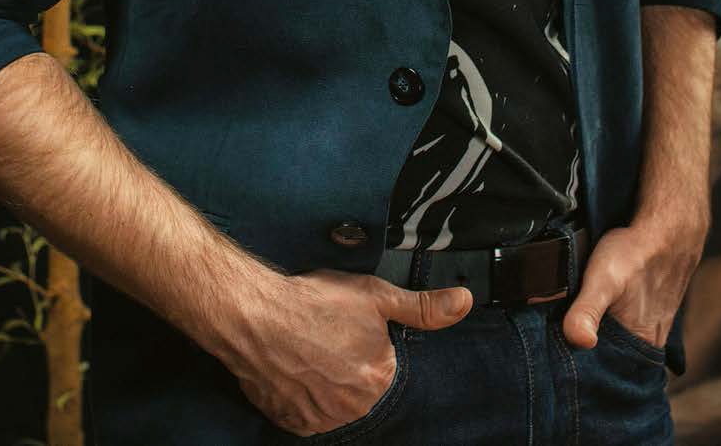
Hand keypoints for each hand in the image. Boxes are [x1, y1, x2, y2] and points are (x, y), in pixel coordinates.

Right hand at [223, 267, 471, 436]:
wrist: (257, 317)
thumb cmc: (313, 303)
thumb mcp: (376, 295)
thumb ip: (422, 307)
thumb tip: (463, 303)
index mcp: (380, 377)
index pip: (381, 361)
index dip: (363, 337)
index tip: (344, 324)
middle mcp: (355, 407)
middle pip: (358, 383)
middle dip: (345, 360)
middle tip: (324, 334)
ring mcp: (323, 419)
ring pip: (333, 398)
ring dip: (324, 379)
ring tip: (306, 348)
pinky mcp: (294, 424)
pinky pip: (307, 411)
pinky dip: (302, 394)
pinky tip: (293, 367)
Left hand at [560, 216, 705, 352]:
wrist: (667, 229)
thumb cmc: (635, 254)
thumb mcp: (603, 280)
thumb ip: (587, 310)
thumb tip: (578, 340)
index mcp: (640, 348)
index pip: (603, 372)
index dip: (580, 364)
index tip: (557, 353)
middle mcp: (649, 344)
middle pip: (610, 358)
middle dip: (588, 350)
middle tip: (563, 333)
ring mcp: (652, 328)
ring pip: (618, 342)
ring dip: (600, 334)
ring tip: (580, 318)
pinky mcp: (651, 311)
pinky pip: (627, 326)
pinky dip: (612, 321)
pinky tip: (603, 307)